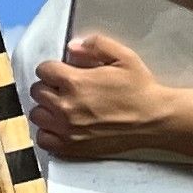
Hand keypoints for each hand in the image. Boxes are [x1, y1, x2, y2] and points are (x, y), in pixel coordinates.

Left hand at [27, 32, 192, 166]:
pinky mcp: (71, 147)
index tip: (64, 73)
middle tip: (66, 89)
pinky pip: (43, 139)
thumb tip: (73, 46)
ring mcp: (67, 128)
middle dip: (50, 87)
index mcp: (75, 82)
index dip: (54, 69)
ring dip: (47, 109)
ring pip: (37, 115)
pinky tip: (61, 126)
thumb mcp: (124, 57)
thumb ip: (96, 45)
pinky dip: (48, 132)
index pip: (43, 70)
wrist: (155, 119)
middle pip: (37, 92)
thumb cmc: (141, 89)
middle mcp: (66, 106)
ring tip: (64, 106)